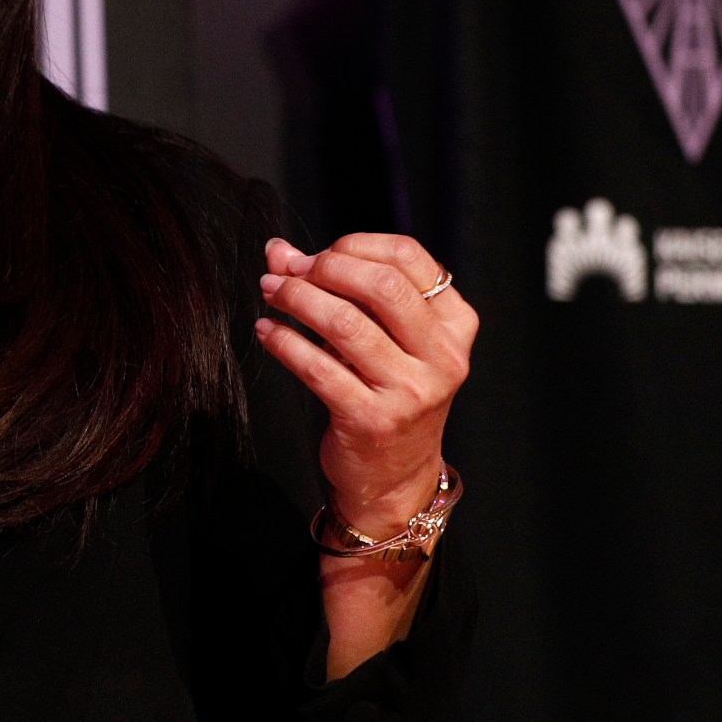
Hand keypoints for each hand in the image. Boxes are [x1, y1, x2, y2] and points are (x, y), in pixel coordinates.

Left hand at [254, 233, 473, 539]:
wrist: (394, 475)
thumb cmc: (385, 392)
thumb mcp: (378, 337)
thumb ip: (338, 288)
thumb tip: (278, 251)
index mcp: (455, 325)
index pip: (408, 257)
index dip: (353, 246)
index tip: (315, 255)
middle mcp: (442, 357)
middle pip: (381, 285)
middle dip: (323, 269)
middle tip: (285, 272)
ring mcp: (411, 391)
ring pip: (346, 323)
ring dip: (296, 299)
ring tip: (270, 292)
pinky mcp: (373, 420)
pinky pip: (318, 368)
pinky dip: (284, 342)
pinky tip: (267, 331)